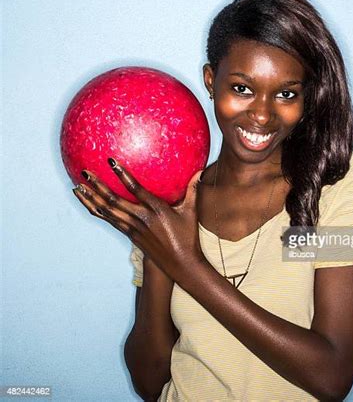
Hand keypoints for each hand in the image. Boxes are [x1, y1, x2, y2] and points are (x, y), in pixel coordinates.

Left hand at [72, 158, 204, 282]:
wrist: (181, 264)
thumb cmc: (187, 236)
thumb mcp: (190, 212)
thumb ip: (192, 190)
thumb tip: (200, 172)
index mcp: (156, 209)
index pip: (135, 188)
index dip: (122, 175)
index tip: (111, 162)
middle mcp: (141, 218)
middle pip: (113, 200)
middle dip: (97, 185)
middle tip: (85, 172)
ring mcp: (133, 228)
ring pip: (107, 211)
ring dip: (91, 199)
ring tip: (78, 187)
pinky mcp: (129, 235)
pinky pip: (109, 221)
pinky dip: (97, 211)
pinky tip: (89, 203)